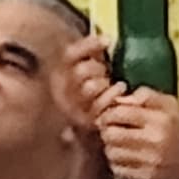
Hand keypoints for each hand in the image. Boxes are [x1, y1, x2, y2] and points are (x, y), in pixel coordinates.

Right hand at [56, 38, 119, 158]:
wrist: (85, 139)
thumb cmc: (90, 98)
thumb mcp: (87, 73)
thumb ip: (90, 56)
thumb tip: (106, 39)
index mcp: (57, 75)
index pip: (69, 55)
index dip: (88, 45)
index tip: (107, 40)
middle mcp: (61, 92)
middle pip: (80, 71)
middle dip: (97, 68)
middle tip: (103, 70)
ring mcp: (73, 108)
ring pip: (90, 87)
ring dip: (103, 83)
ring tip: (108, 83)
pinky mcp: (86, 123)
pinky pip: (101, 105)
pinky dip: (113, 94)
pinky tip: (120, 90)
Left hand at [91, 85, 178, 178]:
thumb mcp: (171, 105)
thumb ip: (146, 95)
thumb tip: (120, 98)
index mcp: (159, 119)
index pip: (119, 113)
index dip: (109, 112)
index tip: (111, 114)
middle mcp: (154, 140)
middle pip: (110, 133)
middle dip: (107, 130)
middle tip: (112, 129)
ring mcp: (149, 161)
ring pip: (111, 152)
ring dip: (110, 147)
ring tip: (119, 144)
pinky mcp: (146, 177)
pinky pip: (117, 169)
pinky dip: (116, 163)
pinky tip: (126, 158)